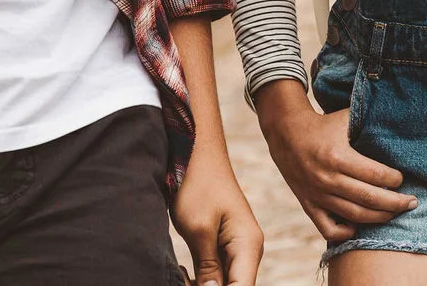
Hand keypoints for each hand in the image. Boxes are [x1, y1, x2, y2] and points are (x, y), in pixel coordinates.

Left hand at [171, 149, 262, 285]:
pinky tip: (182, 272)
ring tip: (178, 276)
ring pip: (224, 283)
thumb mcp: (199, 230)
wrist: (196, 154)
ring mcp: (237, 248)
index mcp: (248, 246)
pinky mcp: (224, 246)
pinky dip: (200, 279)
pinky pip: (217, 273)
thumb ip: (208, 268)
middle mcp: (248, 250)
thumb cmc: (198, 186)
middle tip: (180, 281)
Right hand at [254, 80, 415, 241]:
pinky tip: (360, 226)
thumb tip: (400, 121)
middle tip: (412, 202)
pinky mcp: (308, 205)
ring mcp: (317, 195)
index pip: (375, 175)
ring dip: (379, 218)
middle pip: (369, 199)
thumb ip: (371, 120)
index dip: (394, 179)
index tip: (403, 178)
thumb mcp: (347, 118)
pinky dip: (344, 232)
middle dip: (396, 203)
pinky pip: (327, 228)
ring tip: (395, 214)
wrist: (286, 134)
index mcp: (339, 157)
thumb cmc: (324, 125)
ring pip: (354, 215)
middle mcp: (328, 179)